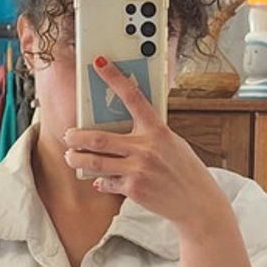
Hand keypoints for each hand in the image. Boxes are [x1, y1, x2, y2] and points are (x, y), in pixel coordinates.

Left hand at [63, 57, 225, 228]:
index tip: (99, 63)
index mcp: (158, 130)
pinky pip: (107, 182)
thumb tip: (124, 127)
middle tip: (68, 135)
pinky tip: (98, 179)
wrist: (198, 203)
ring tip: (70, 156)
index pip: (133, 96)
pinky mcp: (134, 189)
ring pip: (96, 162)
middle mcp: (147, 147)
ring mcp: (139, 169)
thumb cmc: (185, 170)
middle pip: (99, 138)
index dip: (114, 77)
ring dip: (77, 159)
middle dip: (76, 137)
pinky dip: (100, 181)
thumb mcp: (173, 143)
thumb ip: (150, 134)